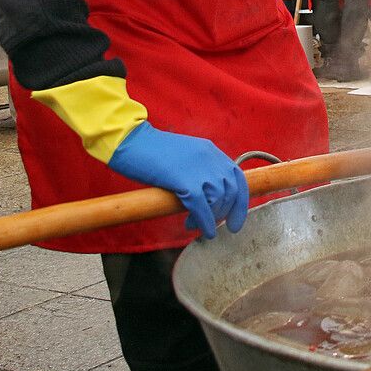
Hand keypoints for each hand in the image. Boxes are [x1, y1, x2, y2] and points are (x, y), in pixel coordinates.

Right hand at [106, 122, 248, 238]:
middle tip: (216, 226)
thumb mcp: (183, 155)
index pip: (237, 177)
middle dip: (227, 212)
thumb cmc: (150, 151)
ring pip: (218, 200)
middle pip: (231, 190)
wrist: (130, 140)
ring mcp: (199, 168)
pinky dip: (205, 222)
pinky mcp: (185, 180)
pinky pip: (202, 206)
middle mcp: (209, 158)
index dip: (240, 201)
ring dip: (211, 218)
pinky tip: (202, 230)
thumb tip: (205, 197)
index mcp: (210, 150)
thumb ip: (198, 170)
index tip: (236, 219)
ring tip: (193, 224)